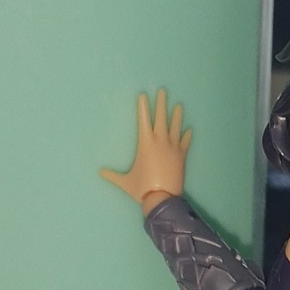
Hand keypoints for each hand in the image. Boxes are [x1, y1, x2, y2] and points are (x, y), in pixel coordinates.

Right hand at [100, 89, 192, 211]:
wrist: (163, 198)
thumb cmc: (142, 188)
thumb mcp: (125, 181)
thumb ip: (112, 175)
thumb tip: (100, 172)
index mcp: (145, 143)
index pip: (143, 120)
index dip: (143, 107)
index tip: (143, 95)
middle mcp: (160, 141)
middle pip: (161, 118)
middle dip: (161, 103)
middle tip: (163, 91)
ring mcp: (173, 148)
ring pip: (175, 127)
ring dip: (177, 115)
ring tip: (179, 105)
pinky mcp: (182, 157)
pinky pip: (185, 143)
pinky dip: (187, 136)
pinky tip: (189, 129)